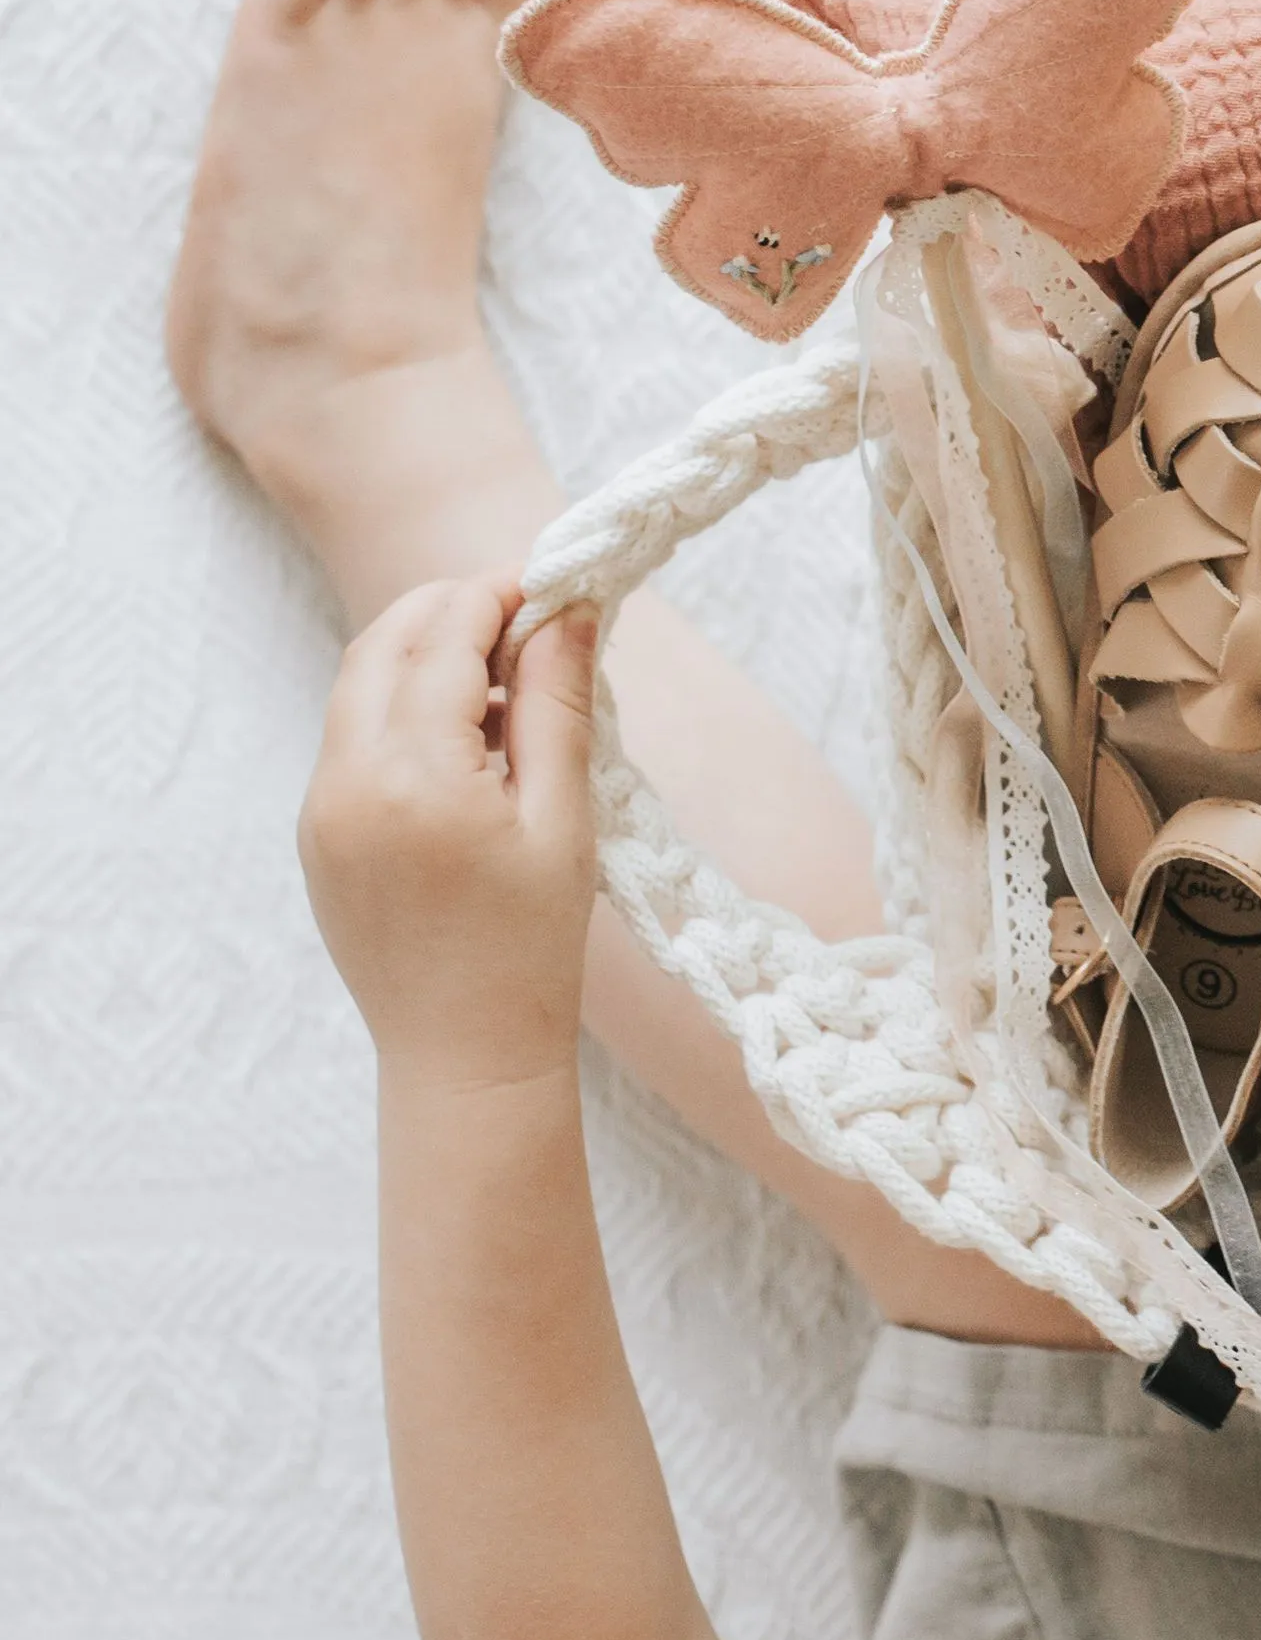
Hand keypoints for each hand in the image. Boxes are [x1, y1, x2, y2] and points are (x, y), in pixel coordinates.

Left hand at [300, 575, 599, 1090]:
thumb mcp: (563, 819)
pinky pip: (352, 738)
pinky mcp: (316, 832)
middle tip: (528, 618)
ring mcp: (320, 807)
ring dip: (427, 659)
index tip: (552, 586)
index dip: (497, 595)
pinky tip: (471, 746)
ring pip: (359, 686)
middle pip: (382, 644)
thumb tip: (566, 611)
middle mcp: (345, 780)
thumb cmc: (530, 947)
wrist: (462, 1053)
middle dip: (451, 611)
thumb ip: (556, 705)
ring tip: (510, 690)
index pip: (442, 637)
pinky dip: (405, 711)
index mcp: (412, 775)